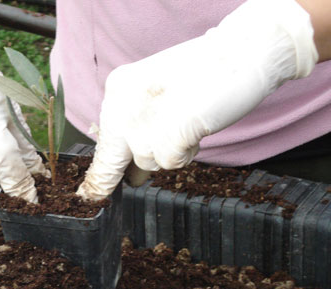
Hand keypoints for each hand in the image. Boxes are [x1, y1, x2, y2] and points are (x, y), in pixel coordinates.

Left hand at [77, 0, 317, 199]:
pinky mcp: (164, 138)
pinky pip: (170, 163)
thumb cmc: (206, 70)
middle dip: (107, 180)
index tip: (91, 190)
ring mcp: (141, 124)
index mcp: (117, 88)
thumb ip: (140, 125)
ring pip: (147, 162)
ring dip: (168, 152)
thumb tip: (132, 173)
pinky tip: (196, 128)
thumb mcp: (156, 93)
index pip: (104, 137)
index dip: (100, 168)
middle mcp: (121, 106)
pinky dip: (185, 153)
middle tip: (102, 192)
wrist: (239, 53)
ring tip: (187, 123)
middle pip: (111, 159)